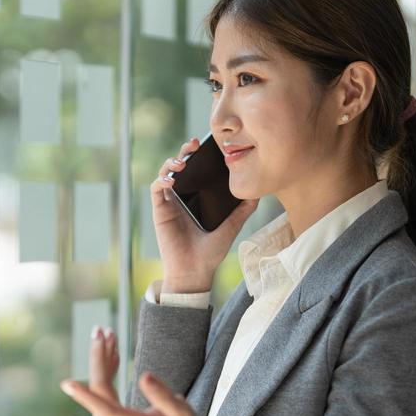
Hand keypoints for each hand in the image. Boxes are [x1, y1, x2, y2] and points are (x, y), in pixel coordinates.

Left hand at [59, 326, 210, 415]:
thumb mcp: (182, 413)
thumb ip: (164, 397)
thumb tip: (144, 376)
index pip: (107, 409)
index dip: (86, 396)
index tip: (67, 384)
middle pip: (100, 389)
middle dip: (99, 356)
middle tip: (101, 330)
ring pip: (99, 387)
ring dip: (104, 359)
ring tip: (109, 335)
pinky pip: (101, 392)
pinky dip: (108, 370)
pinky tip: (114, 354)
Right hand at [153, 138, 259, 290]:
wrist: (195, 270)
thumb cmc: (211, 251)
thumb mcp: (232, 226)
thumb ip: (243, 209)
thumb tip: (259, 193)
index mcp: (198, 197)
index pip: (197, 170)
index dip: (200, 155)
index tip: (210, 146)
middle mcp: (183, 196)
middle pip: (180, 166)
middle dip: (185, 152)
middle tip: (194, 145)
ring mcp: (170, 202)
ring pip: (165, 173)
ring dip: (171, 163)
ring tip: (183, 162)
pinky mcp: (160, 210)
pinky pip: (156, 189)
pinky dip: (162, 180)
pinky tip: (172, 180)